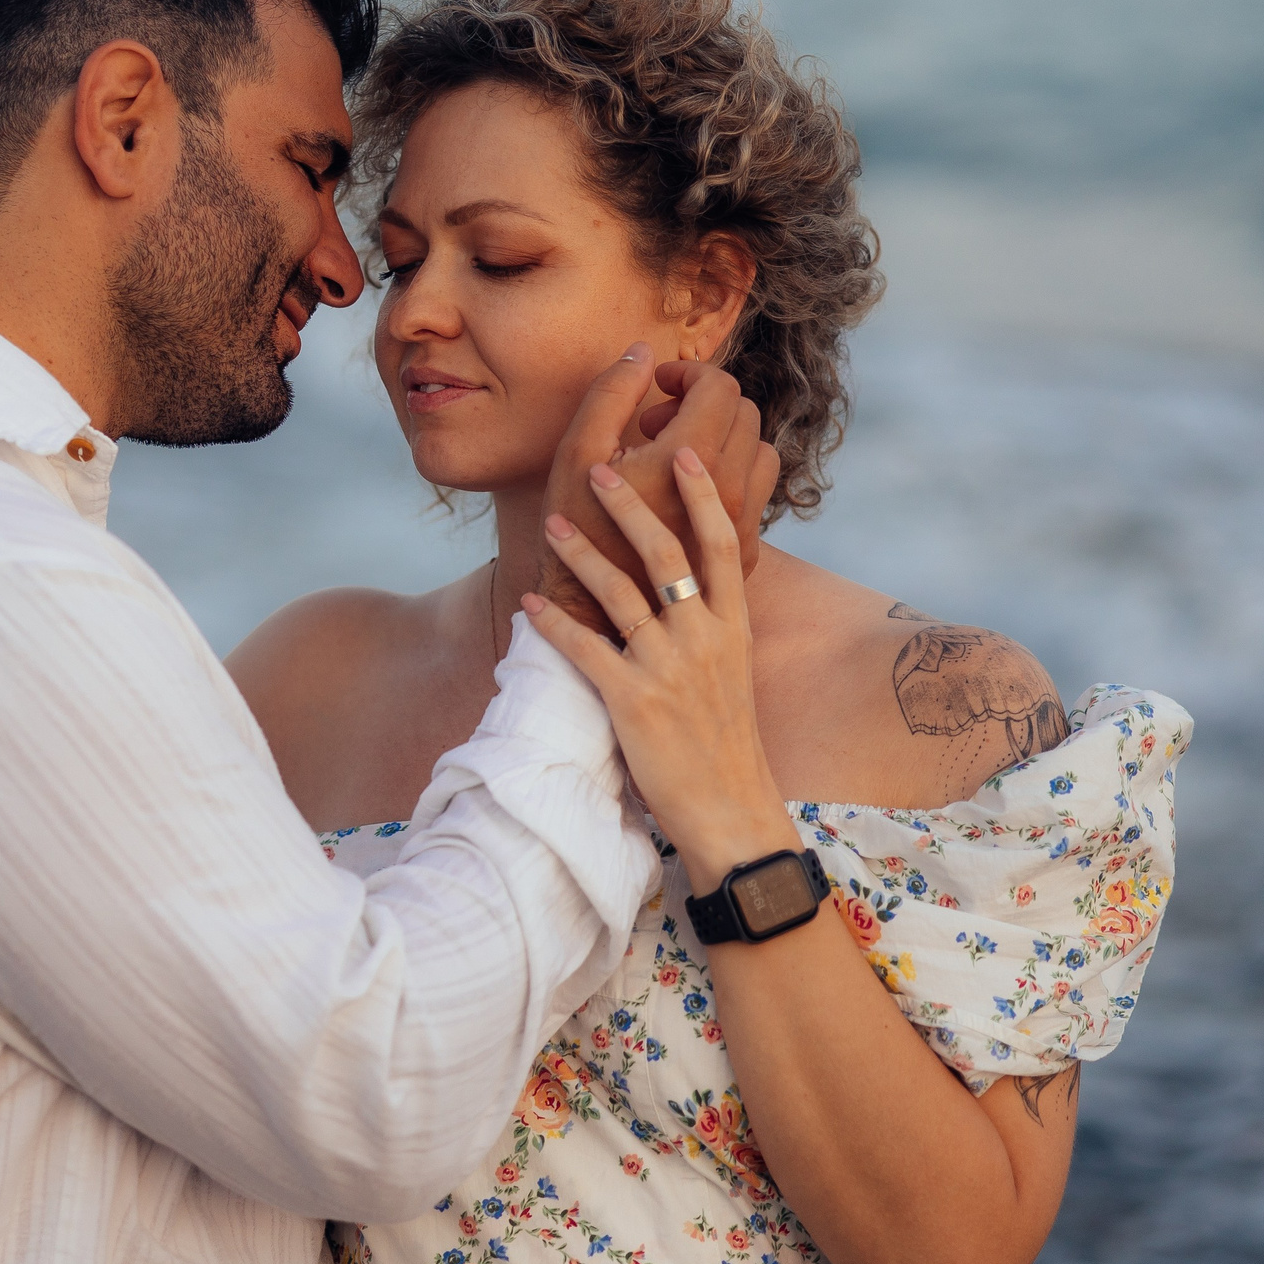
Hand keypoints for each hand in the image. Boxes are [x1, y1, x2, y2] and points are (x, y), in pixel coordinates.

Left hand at [522, 448, 797, 891]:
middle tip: (598, 467)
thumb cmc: (725, 742)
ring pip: (620, 593)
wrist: (732, 811)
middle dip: (629, 506)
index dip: (702, 496)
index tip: (681, 451)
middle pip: (667, 554)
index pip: (721, 546)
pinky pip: (586, 650)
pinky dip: (553, 624)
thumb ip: (712, 625)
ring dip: (580, 554)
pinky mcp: (634, 704)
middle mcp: (705, 640)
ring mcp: (669, 670)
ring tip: (551, 524)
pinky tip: (529, 603)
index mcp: (734, 629)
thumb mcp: (733, 673)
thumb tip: (688, 585)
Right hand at [538, 349, 778, 634]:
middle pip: (745, 414)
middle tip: (656, 423)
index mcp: (690, 460)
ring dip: (724, 439)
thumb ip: (612, 393)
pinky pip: (758, 494)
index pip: (720, 387)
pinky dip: (731, 476)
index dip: (689, 372)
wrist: (595, 616)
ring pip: (760, 452)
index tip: (659, 385)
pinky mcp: (747, 553)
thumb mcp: (578, 454)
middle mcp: (730, 491)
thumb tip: (644, 351)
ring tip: (676, 458)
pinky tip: (689, 493)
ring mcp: (743, 525)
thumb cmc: (577, 530)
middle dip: (703, 403)